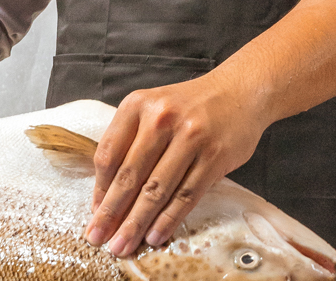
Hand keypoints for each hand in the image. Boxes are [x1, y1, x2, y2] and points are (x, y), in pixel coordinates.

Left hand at [84, 74, 269, 256]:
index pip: (109, 154)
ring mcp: (190, 136)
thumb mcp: (153, 110)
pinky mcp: (214, 155)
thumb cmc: (189, 106)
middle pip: (130, 175)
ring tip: (125, 244)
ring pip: (156, 189)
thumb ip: (130, 143)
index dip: (100, 189)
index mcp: (137, 104)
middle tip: (100, 238)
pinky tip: (156, 234)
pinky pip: (186, 195)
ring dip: (138, 222)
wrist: (239, 91)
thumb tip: (107, 195)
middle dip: (112, 213)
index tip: (95, 214)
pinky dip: (169, 219)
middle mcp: (162, 117)